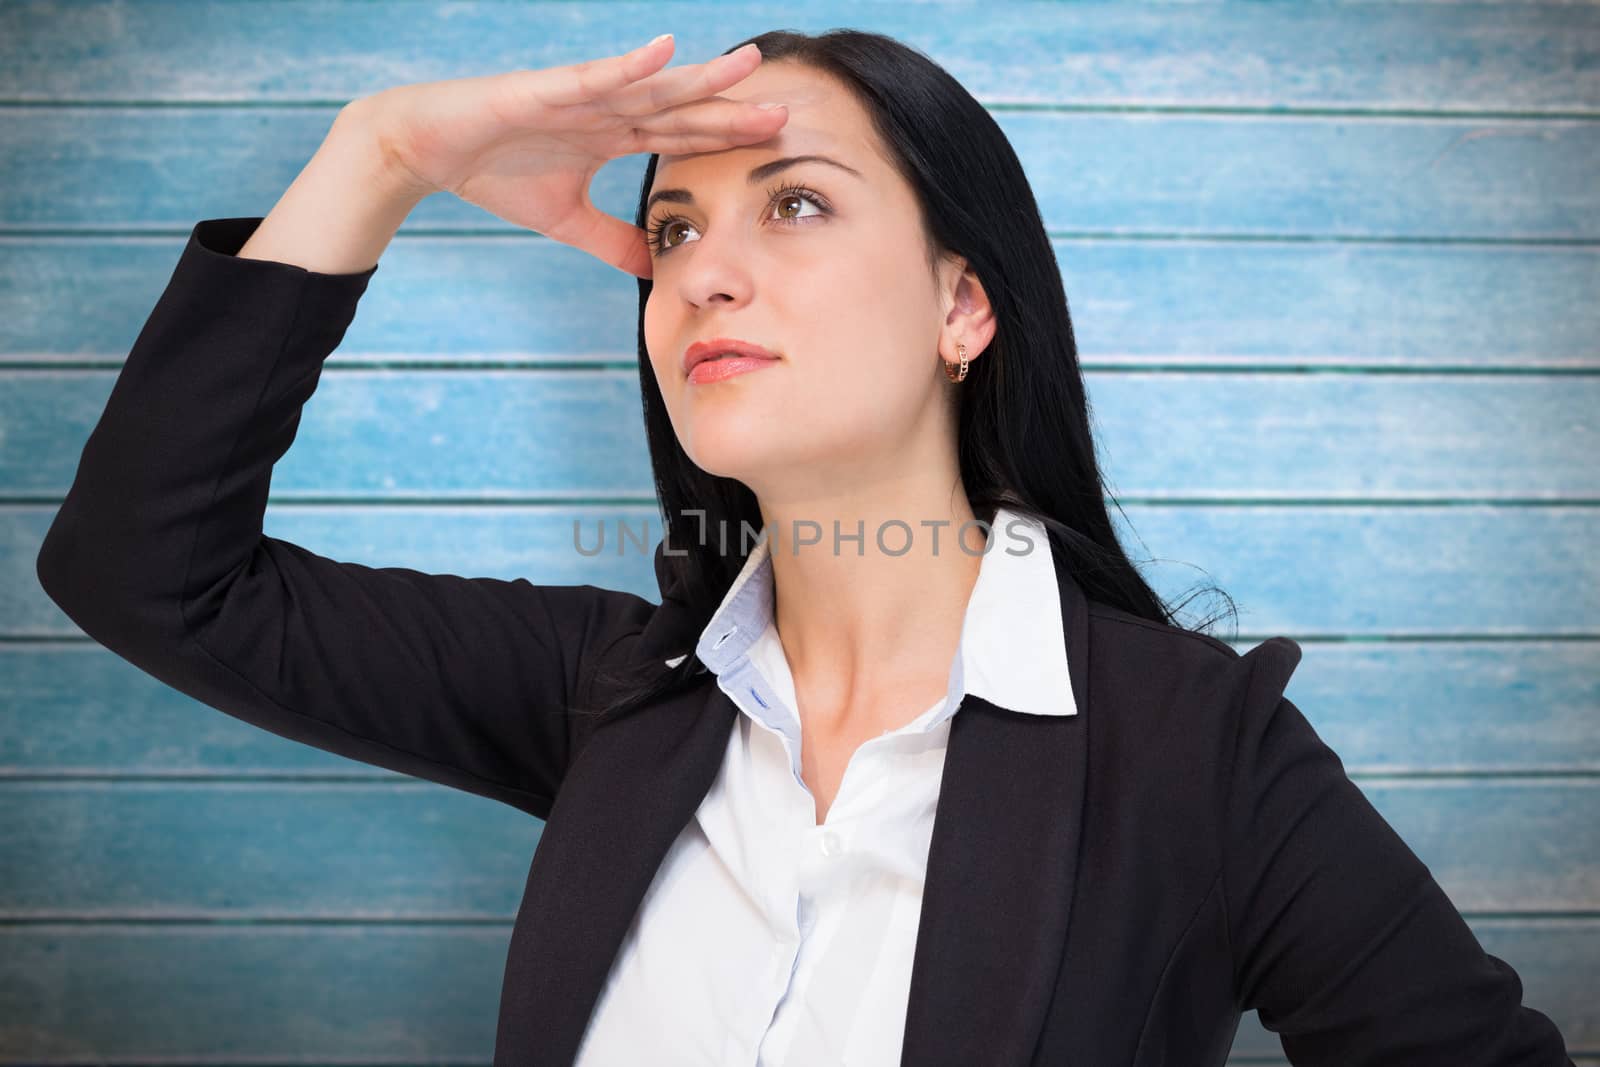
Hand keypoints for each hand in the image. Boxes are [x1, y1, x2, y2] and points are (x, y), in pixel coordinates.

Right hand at [349, 35, 786, 278]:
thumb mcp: (566, 221)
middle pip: (681, 108)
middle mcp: (606, 109)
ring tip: (746, 65)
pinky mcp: (544, 90)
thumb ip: (612, 241)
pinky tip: (665, 52)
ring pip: (650, 85)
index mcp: (613, 134)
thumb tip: (652, 271)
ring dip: (698, 77)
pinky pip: (593, 76)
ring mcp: (578, 95)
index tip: (780, 142)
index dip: (729, 137)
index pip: (683, 135)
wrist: (424, 149)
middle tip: (786, 109)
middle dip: (731, 109)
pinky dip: (629, 65)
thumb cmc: (493, 172)